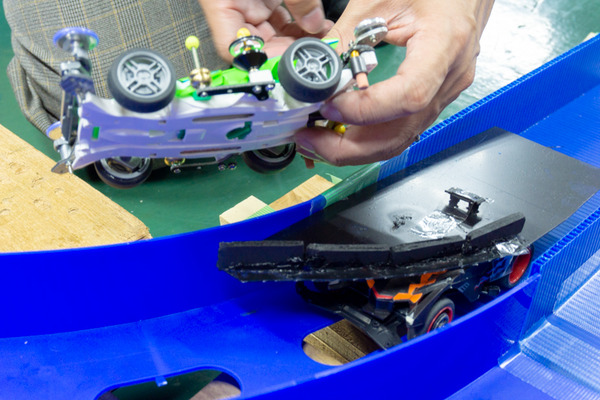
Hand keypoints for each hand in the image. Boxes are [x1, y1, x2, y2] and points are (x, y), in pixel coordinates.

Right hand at [198, 0, 333, 60]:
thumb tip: (314, 24)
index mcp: (220, 0)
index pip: (232, 47)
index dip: (261, 60)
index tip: (289, 64)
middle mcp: (231, 3)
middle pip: (254, 43)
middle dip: (286, 51)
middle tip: (314, 53)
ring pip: (269, 32)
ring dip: (296, 40)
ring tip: (323, 39)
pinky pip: (277, 15)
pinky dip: (297, 23)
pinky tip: (318, 25)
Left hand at [294, 0, 494, 165]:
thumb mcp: (381, 0)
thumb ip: (346, 34)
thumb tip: (316, 67)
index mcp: (444, 44)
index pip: (408, 96)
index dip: (366, 110)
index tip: (330, 106)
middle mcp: (449, 78)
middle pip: (400, 133)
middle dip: (349, 147)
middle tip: (310, 140)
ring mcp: (444, 95)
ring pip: (398, 141)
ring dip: (354, 149)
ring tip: (317, 141)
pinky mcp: (434, 102)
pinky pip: (400, 131)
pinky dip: (367, 140)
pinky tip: (340, 134)